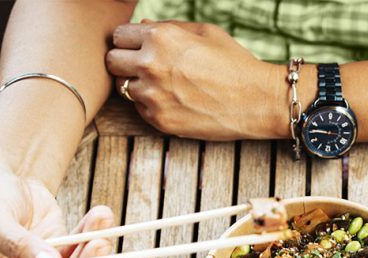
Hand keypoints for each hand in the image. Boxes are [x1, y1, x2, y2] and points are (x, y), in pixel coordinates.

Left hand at [106, 20, 285, 139]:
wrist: (256, 101)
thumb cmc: (233, 62)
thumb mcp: (204, 32)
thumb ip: (168, 28)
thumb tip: (142, 27)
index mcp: (159, 38)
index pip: (118, 36)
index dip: (129, 41)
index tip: (140, 47)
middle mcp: (150, 66)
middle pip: (111, 62)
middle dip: (125, 62)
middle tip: (145, 66)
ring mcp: (152, 96)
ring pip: (124, 88)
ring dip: (139, 85)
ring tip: (165, 85)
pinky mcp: (158, 121)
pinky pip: (140, 110)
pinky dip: (151, 105)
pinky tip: (175, 101)